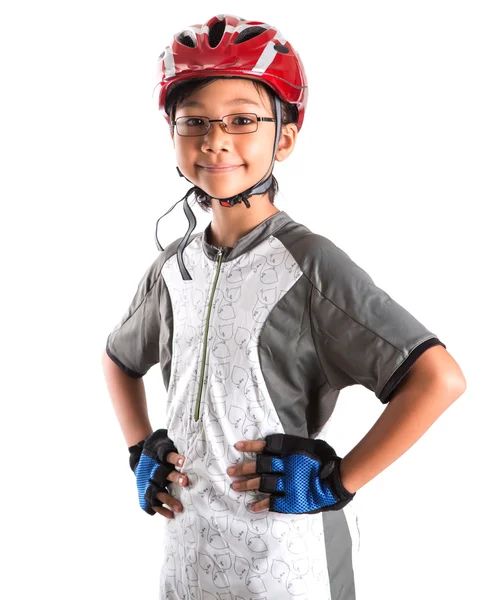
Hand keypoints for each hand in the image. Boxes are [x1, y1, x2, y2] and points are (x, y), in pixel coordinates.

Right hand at [128, 429, 188, 517]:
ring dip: (168, 500)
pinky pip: (151, 503)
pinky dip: (160, 510)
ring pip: (156, 491)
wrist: (138, 455)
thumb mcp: (165, 443)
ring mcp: (146, 481)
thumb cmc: (159, 449)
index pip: (167, 455)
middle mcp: (152, 469)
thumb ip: (177, 446)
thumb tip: (198, 445)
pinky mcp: (143, 491)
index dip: (175, 458)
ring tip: (180, 508)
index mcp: (157, 455)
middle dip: (174, 478)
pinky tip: (170, 515)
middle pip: (162, 474)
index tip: (184, 461)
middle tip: (186, 482)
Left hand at [228, 435, 355, 513]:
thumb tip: (281, 445)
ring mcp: (287, 484)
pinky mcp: (290, 500)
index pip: (265, 447)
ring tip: (235, 486)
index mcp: (290, 452)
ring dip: (247, 484)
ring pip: (262, 483)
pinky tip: (251, 506)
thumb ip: (295, 446)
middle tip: (230, 471)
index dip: (250, 446)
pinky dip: (260, 504)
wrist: (338, 483)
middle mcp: (285, 467)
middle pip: (259, 466)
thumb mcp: (312, 446)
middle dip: (243, 468)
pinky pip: (272, 502)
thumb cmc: (327, 461)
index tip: (238, 446)